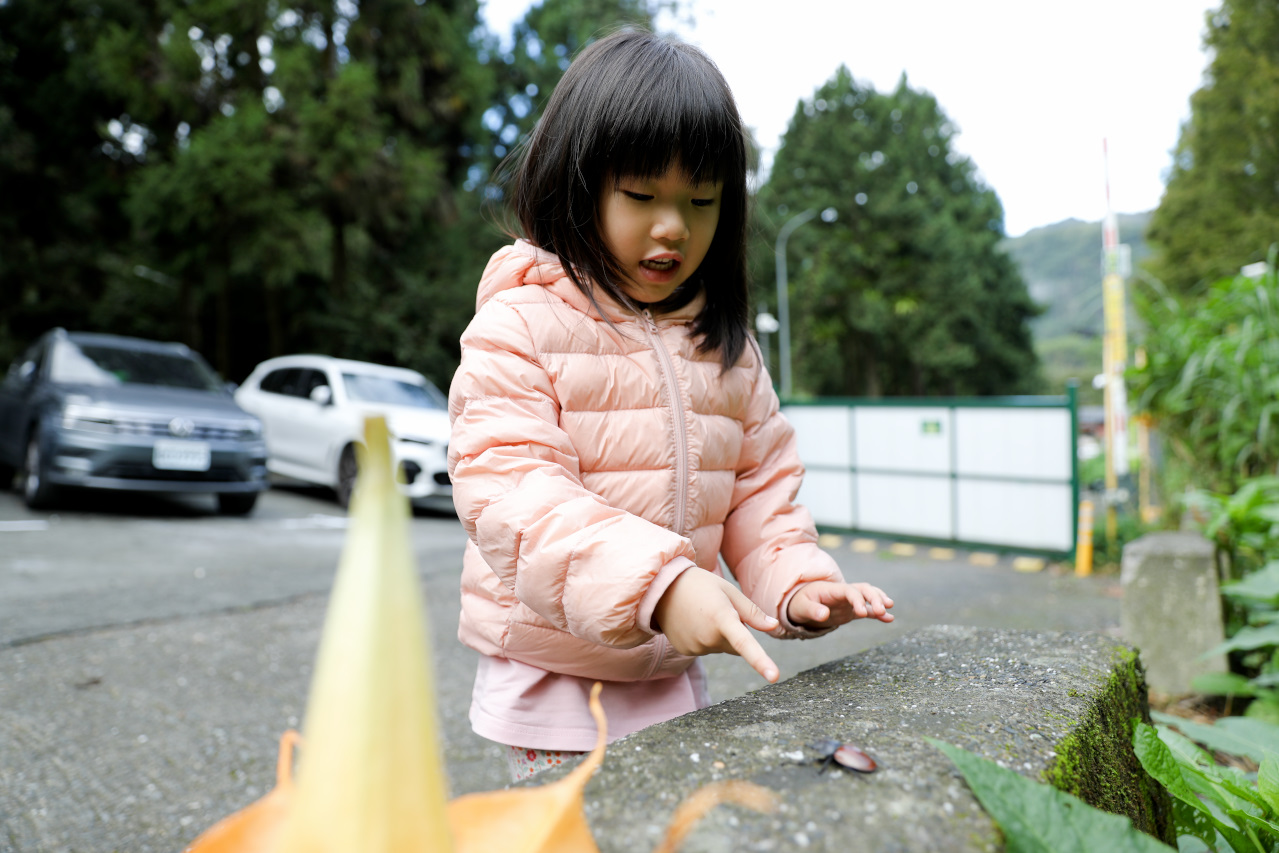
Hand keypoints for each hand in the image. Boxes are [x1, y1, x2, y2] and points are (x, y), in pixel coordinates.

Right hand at [653, 568, 781, 682]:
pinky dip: (704, 638)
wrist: (662, 589)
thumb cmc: (701, 585)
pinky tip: (692, 622)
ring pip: (721, 647)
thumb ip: (752, 612)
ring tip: (701, 613)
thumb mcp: (729, 591)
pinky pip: (706, 649)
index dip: (760, 660)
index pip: (745, 643)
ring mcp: (696, 646)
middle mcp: (708, 637)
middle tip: (717, 609)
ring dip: (718, 634)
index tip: (774, 676)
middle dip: (734, 630)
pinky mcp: (686, 651)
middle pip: (736, 644)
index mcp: (722, 618)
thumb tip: (773, 627)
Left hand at [787, 581, 893, 629]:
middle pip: (863, 589)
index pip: (849, 590)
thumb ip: (812, 610)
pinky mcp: (851, 611)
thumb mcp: (802, 607)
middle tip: (882, 610)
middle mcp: (843, 592)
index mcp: (833, 589)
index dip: (857, 600)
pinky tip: (890, 619)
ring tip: (889, 611)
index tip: (862, 613)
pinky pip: (868, 610)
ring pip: (868, 595)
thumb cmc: (800, 603)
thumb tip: (824, 615)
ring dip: (879, 600)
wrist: (801, 604)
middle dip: (874, 597)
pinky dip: (878, 614)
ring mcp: (849, 601)